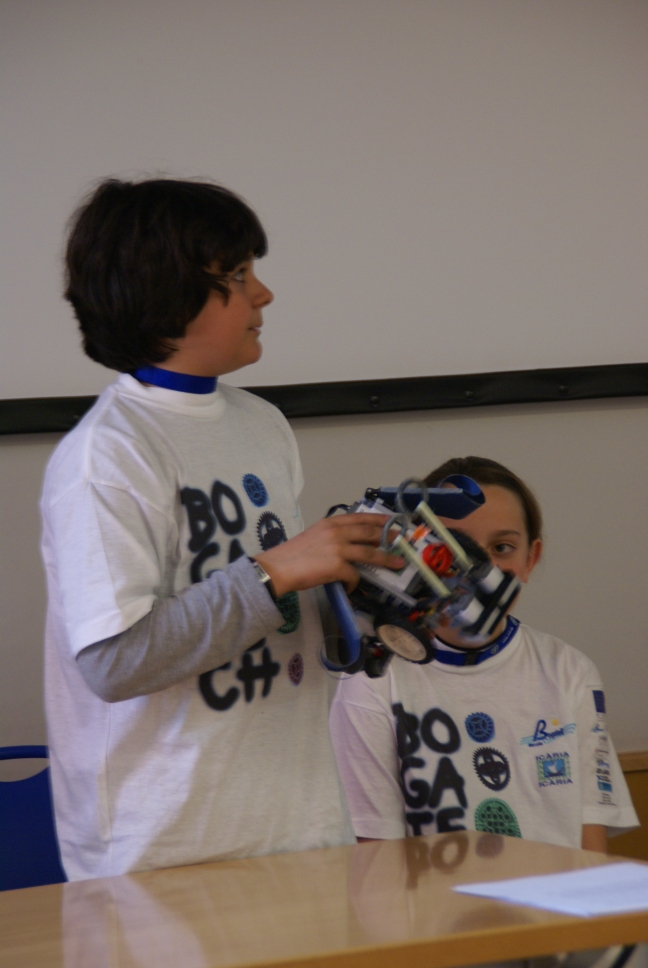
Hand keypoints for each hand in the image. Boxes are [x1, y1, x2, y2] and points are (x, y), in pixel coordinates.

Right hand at [255, 513, 403, 598]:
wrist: (277, 568)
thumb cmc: (292, 555)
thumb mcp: (313, 536)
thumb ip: (331, 536)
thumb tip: (348, 545)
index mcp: (330, 523)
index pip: (360, 517)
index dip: (378, 519)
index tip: (392, 520)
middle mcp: (336, 532)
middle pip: (369, 533)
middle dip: (388, 537)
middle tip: (401, 540)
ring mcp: (338, 549)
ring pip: (369, 553)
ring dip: (386, 560)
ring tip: (397, 564)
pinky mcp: (337, 566)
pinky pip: (354, 575)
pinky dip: (354, 583)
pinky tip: (350, 586)